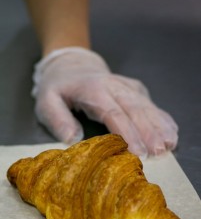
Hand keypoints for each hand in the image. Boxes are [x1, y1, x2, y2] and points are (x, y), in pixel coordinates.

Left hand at [32, 47, 177, 156]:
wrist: (70, 65)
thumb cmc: (57, 88)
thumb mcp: (46, 102)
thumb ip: (57, 119)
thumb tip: (73, 139)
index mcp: (92, 90)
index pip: (113, 113)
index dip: (126, 132)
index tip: (136, 151)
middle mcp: (114, 86)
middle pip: (135, 110)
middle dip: (149, 132)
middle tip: (159, 153)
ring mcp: (126, 87)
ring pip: (146, 106)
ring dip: (160, 126)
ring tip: (170, 145)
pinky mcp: (134, 90)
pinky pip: (150, 105)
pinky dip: (162, 119)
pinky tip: (172, 133)